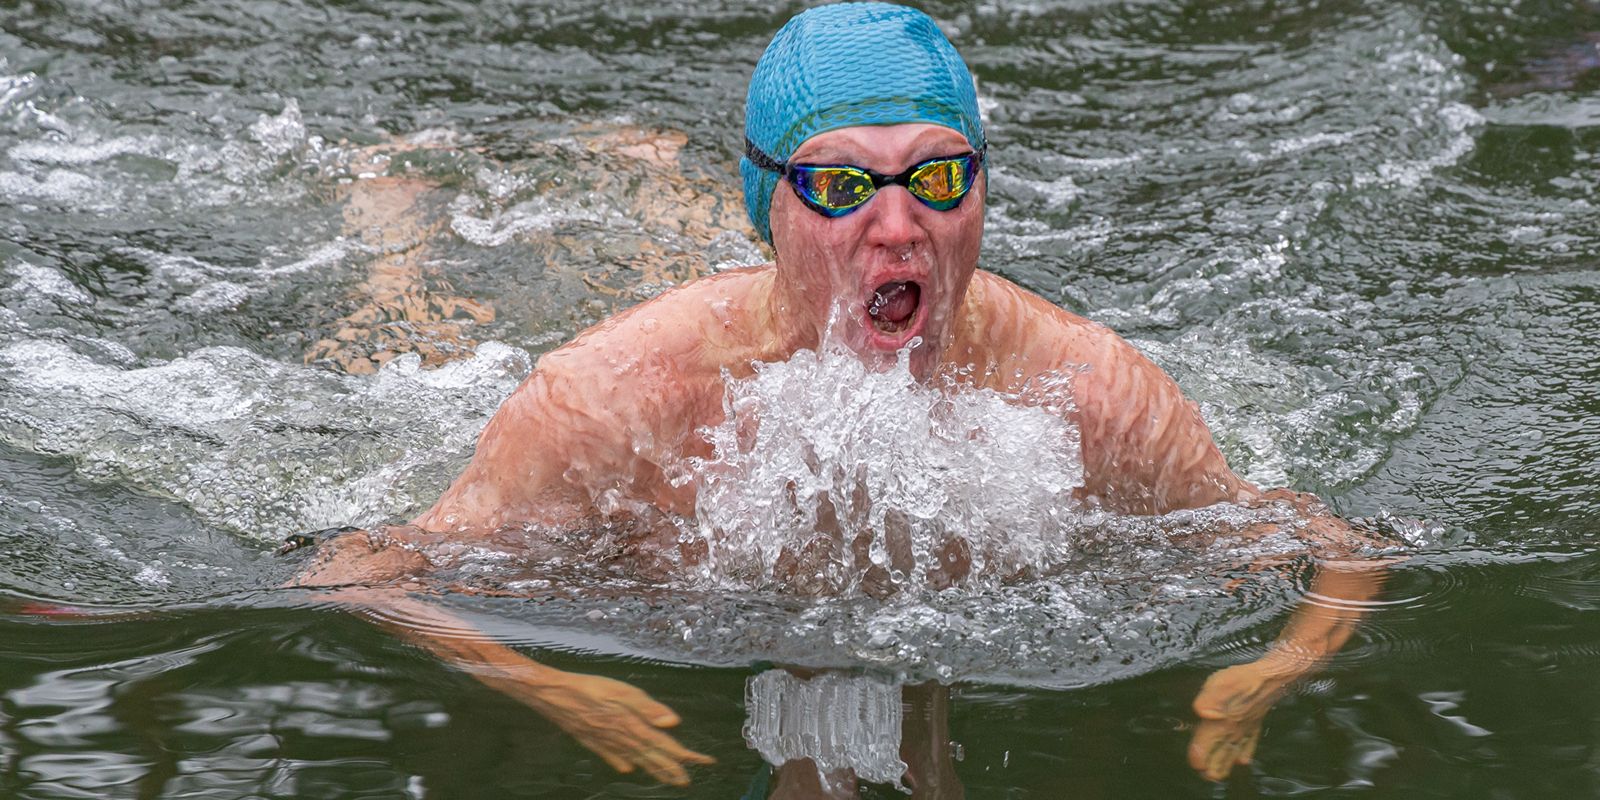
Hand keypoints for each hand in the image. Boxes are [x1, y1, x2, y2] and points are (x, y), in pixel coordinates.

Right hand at [503, 669, 715, 785]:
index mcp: (633, 727)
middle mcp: (622, 739)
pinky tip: (627, 769)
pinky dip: (622, 764)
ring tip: (666, 779)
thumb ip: (648, 708)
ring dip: (653, 770)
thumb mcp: (622, 692)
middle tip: (688, 781)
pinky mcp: (591, 740)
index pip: (666, 746)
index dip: (687, 755)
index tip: (706, 761)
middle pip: (653, 758)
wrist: (552, 695)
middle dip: (672, 769)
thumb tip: (673, 724)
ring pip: (635, 760)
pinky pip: (612, 757)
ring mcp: (606, 743)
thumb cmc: (589, 689)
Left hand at [1188, 661, 1288, 780]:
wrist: (1267, 680)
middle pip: (1216, 765)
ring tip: (1213, 771)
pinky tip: (1240, 761)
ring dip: (1222, 768)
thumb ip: (1205, 701)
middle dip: (1207, 771)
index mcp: (1217, 728)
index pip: (1202, 756)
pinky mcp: (1252, 730)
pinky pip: (1248, 749)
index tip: (1192, 758)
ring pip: (1231, 760)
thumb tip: (1200, 712)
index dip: (1194, 760)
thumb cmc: (1239, 682)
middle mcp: (1229, 736)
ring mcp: (1243, 735)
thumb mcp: (1216, 686)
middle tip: (1200, 767)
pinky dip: (1242, 758)